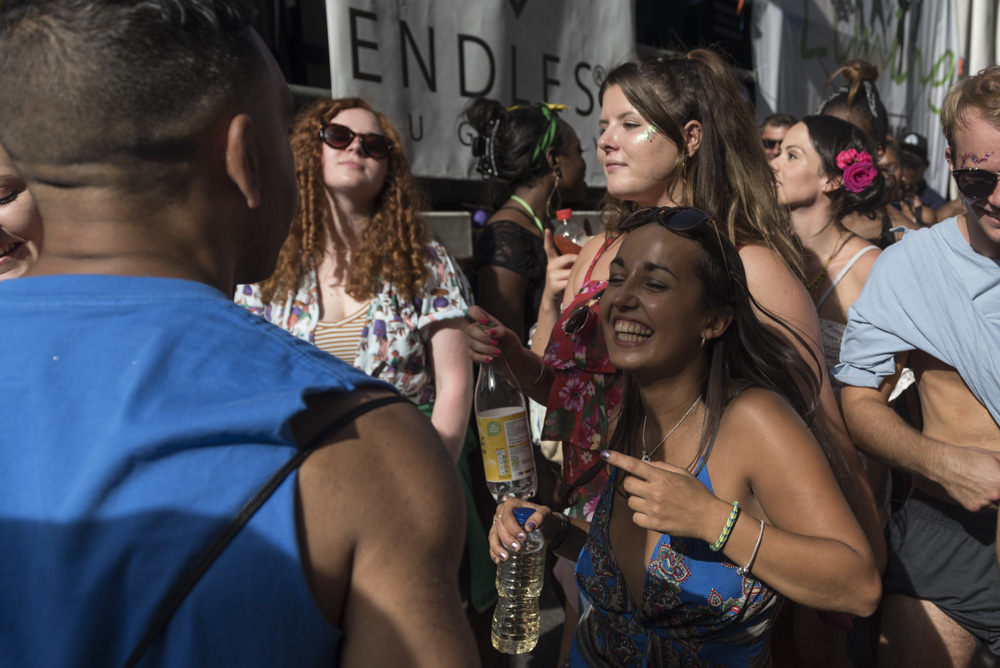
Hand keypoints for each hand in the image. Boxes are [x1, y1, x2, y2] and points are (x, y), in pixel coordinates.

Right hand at [466, 305, 521, 365]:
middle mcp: (478, 330)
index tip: (486, 322)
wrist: (513, 359)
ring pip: (472, 344)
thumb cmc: (511, 344)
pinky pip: (472, 355)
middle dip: (482, 337)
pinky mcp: (474, 354)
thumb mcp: (511, 335)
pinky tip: (491, 359)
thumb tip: (490, 332)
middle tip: (496, 343)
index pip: (473, 310)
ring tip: (498, 353)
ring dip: (485, 349)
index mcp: (486, 321)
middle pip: (470, 329)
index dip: (476, 314)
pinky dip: (482, 358)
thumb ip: (502, 331)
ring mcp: (475, 343)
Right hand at [489, 498, 552, 562]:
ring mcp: (498, 524)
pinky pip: (492, 543)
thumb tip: (529, 526)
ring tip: (505, 558)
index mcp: (511, 504)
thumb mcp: (546, 514)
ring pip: (493, 536)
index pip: (507, 516)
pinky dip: (494, 552)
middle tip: (517, 548)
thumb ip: (540, 516)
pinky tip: (498, 560)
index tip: (523, 538)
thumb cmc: (545, 519)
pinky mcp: (497, 534)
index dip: (513, 528)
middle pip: (499, 526)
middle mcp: (501, 512)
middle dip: (506, 539)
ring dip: (497, 548)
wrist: (545, 528)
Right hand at [541, 230, 577, 308]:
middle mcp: (550, 267)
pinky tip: (576, 286)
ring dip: (578, 275)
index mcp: (552, 261)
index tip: (547, 229)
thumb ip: (570, 263)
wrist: (552, 299)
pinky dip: (575, 283)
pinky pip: (570, 281)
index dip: (547, 238)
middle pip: (568, 257)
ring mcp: (551, 276)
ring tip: (579, 278)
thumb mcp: (563, 271)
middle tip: (583, 264)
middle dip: (577, 260)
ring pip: (571, 271)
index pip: (548, 248)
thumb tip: (587, 256)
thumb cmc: (562, 282)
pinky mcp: (554, 285)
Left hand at [602, 450, 721, 540]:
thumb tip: (644, 463)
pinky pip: (635, 518)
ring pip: (630, 502)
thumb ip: (661, 467)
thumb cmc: (697, 493)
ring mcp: (653, 510)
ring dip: (638, 500)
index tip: (605, 454)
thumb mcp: (682, 474)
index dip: (617, 459)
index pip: (634, 465)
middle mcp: (655, 492)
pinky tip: (653, 514)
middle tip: (645, 486)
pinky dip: (641, 515)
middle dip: (634, 483)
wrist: (708, 518)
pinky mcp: (653, 525)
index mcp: (662, 477)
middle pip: (628, 484)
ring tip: (653, 502)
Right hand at [936, 446, 999, 511]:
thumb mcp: (992, 455)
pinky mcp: (973, 508)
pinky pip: (983, 508)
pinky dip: (981, 502)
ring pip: (996, 506)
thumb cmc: (968, 457)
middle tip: (991, 484)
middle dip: (999, 492)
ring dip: (993, 499)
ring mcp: (984, 503)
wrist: (945, 464)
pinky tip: (974, 491)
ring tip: (982, 487)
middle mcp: (995, 495)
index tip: (998, 482)